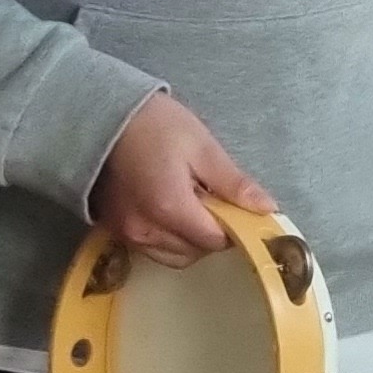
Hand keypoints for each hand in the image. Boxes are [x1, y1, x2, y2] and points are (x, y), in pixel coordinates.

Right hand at [89, 89, 275, 265]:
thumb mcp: (203, 148)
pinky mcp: (114, 231)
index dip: (233, 228)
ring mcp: (126, 234)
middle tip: (214, 200)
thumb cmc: (157, 125)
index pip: (214, 240)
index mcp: (169, 208)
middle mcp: (145, 231)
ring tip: (191, 202)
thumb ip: (234, 184)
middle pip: (193, 253)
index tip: (239, 209)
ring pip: (172, 256)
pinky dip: (168, 238)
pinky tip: (170, 209)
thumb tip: (267, 209)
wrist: (105, 116)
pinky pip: (151, 249)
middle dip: (211, 234)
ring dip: (190, 239)